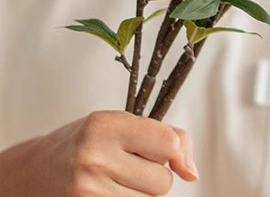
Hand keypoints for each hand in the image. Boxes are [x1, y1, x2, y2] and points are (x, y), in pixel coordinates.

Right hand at [0, 110, 197, 195]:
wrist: (32, 171)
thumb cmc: (83, 143)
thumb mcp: (121, 124)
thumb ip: (165, 137)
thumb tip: (192, 171)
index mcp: (107, 126)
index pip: (169, 143)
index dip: (170, 150)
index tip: (159, 150)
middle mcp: (95, 158)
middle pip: (162, 181)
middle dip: (152, 175)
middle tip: (127, 165)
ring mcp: (88, 191)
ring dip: (140, 194)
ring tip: (116, 180)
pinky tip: (109, 193)